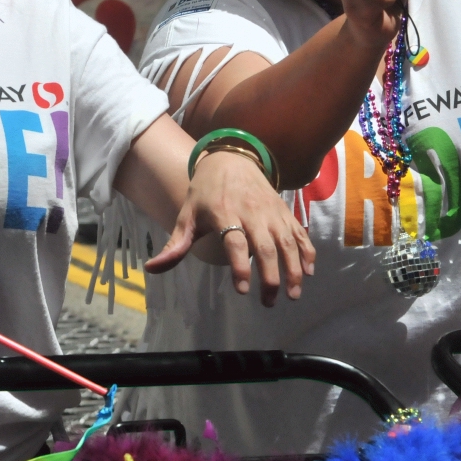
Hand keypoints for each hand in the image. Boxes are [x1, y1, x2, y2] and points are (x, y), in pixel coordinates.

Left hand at [145, 150, 315, 306]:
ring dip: (293, 269)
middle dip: (270, 276)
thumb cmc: (206, 192)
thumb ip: (175, 245)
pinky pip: (299, 233)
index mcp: (224, 213)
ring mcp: (271, 212)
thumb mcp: (187, 215)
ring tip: (293, 295)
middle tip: (269, 301)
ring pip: (286, 242)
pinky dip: (307, 251)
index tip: (242, 289)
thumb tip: (152, 269)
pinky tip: (308, 272)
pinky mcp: (285, 212)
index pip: (234, 242)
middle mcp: (251, 212)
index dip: (239, 266)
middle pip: (265, 247)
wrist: (232, 158)